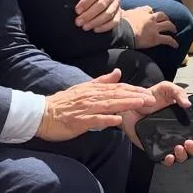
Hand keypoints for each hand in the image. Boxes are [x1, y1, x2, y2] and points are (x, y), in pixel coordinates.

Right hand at [37, 70, 157, 141]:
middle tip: (151, 99)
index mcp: (93, 89)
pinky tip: (118, 121)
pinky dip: (106, 120)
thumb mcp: (83, 88)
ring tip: (140, 104)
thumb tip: (117, 72)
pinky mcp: (78, 121)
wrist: (42, 114)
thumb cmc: (63, 103)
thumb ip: (101, 81)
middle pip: (117, 95)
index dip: (133, 90)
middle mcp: (91, 97)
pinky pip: (94, 120)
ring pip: (108, 105)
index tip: (148, 92)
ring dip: (125, 104)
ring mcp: (85, 109)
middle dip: (135, 96)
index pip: (117, 88)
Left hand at [70, 0, 120, 32]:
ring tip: (85, 27)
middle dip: (89, 14)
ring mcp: (117, 3)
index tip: (77, 11)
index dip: (85, 3)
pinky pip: (115, 21)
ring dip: (95, 22)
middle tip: (78, 22)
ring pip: (108, 14)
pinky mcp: (119, 13)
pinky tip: (95, 29)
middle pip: (102, 4)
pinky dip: (105, 27)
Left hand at [121, 82, 192, 166]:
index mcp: (183, 121)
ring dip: (183, 155)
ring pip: (180, 156)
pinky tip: (169, 156)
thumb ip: (179, 93)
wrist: (132, 102)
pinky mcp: (155, 147)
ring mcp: (166, 142)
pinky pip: (163, 159)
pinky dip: (169, 160)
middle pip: (191, 148)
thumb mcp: (167, 88)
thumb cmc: (151, 96)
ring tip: (179, 147)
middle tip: (191, 142)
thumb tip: (188, 104)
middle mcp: (177, 133)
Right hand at [123, 6, 178, 49]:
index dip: (150, 12)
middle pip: (162, 15)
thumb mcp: (121, 14)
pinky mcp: (156, 38)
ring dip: (172, 27)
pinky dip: (173, 42)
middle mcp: (150, 18)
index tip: (151, 14)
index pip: (148, 9)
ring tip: (174, 30)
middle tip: (167, 20)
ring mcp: (154, 28)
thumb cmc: (120, 24)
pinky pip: (167, 39)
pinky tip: (176, 45)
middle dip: (165, 17)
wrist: (123, 33)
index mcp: (141, 12)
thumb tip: (117, 11)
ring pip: (168, 25)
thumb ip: (122, 12)